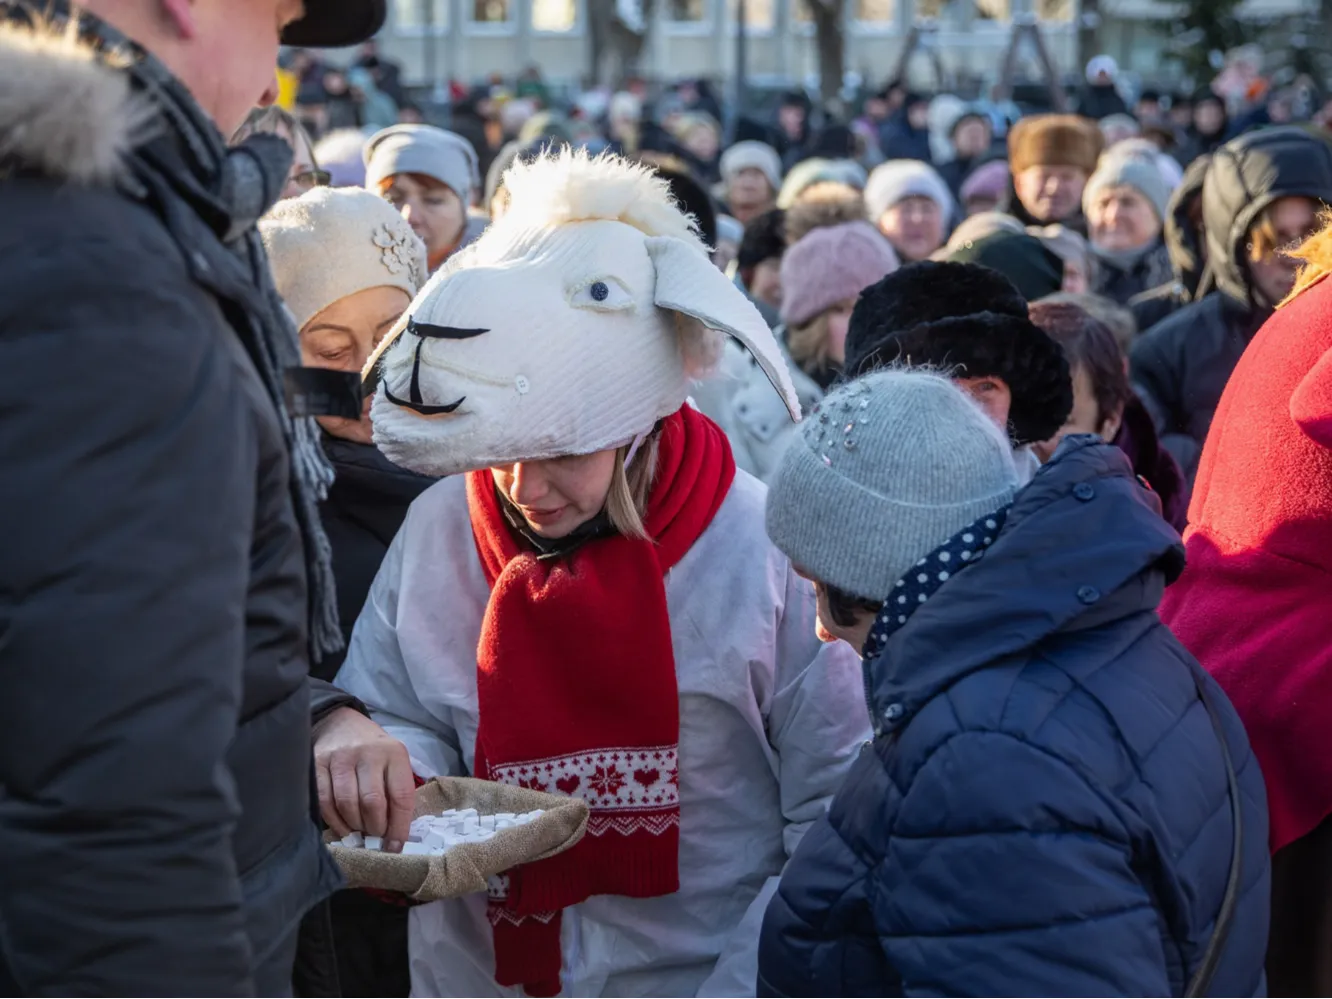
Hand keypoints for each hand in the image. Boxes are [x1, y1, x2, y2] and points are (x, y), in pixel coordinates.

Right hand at [313, 707, 415, 850]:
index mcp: (394, 753)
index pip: (401, 796)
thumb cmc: (373, 751)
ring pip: (347, 804)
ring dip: (354, 826)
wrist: (340, 724)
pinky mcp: (317, 764)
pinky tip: (342, 827)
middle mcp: (368, 753)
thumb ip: (396, 793)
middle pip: (372, 802)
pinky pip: (324, 802)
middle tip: (374, 837)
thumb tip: (394, 837)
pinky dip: (334, 822)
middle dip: (375, 828)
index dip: (399, 827)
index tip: (394, 847)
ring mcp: (340, 757)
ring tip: (359, 832)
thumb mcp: (393, 762)